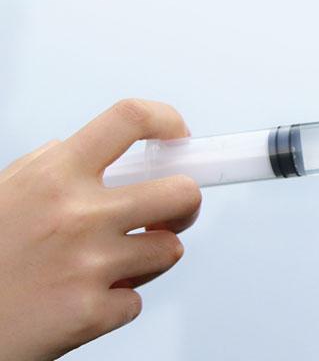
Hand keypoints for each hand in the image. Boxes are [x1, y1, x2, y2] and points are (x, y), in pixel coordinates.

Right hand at [0, 99, 201, 359]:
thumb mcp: (7, 190)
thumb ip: (53, 165)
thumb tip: (101, 151)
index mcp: (55, 175)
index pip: (129, 119)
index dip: (166, 121)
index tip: (178, 136)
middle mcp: (78, 214)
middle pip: (181, 192)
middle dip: (187, 202)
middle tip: (173, 211)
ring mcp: (88, 265)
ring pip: (170, 249)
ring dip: (152, 256)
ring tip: (117, 261)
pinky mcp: (91, 313)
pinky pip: (135, 300)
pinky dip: (117, 301)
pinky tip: (85, 298)